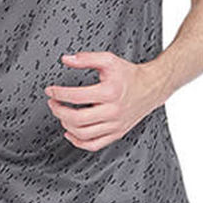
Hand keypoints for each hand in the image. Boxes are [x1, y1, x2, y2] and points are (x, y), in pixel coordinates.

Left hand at [44, 52, 160, 150]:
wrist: (151, 87)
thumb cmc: (128, 74)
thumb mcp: (109, 60)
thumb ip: (86, 58)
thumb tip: (66, 59)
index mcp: (109, 92)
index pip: (76, 96)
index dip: (58, 94)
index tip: (50, 91)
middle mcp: (113, 111)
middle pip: (77, 118)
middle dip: (59, 111)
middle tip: (53, 103)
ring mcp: (115, 125)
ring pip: (83, 133)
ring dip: (66, 125)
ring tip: (61, 114)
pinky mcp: (116, 133)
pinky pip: (94, 144)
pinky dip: (78, 142)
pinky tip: (70, 132)